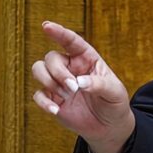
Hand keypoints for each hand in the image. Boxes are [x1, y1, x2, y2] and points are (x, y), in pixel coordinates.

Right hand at [31, 20, 134, 152]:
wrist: (108, 126)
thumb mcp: (115, 92)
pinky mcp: (52, 99)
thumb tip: (79, 82)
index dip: (59, 32)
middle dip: (58, 72)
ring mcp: (59, 83)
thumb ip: (99, 84)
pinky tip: (56, 110)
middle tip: (73, 88)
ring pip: (38, 70)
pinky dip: (43, 102)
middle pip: (51, 58)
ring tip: (67, 96)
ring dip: (49, 82)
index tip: (46, 26)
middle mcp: (70, 67)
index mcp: (86, 58)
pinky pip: (38, 95)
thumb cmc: (114, 103)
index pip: (71, 41)